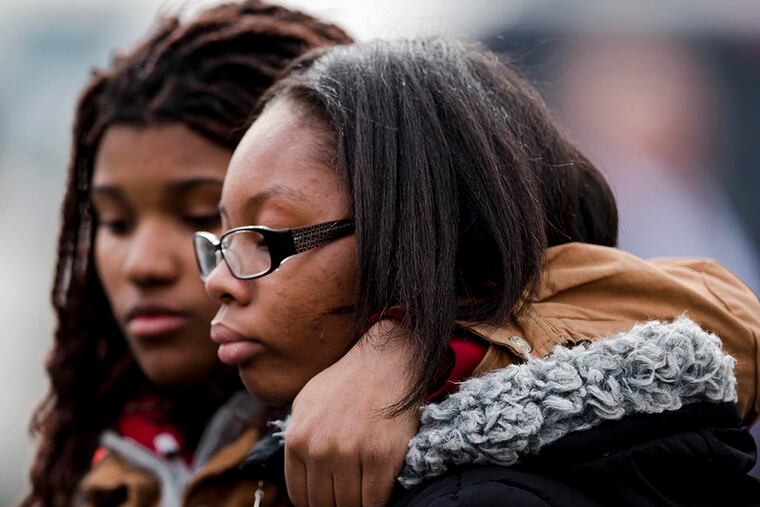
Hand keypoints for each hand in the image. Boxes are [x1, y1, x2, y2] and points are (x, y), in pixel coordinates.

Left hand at [285, 319, 420, 506]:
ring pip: (349, 505)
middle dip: (336, 504)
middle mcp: (319, 449)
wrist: (386, 361)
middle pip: (323, 504)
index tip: (330, 498)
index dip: (316, 502)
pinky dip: (377, 503)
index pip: (300, 496)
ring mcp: (350, 454)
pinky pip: (375, 500)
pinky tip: (380, 492)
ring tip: (365, 492)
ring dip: (357, 504)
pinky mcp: (381, 457)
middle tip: (349, 495)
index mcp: (297, 439)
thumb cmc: (348, 383)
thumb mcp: (306, 404)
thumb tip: (298, 478)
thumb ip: (298, 439)